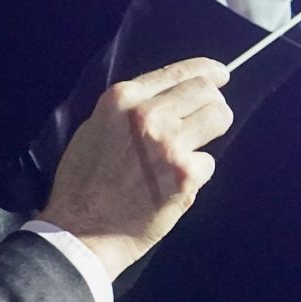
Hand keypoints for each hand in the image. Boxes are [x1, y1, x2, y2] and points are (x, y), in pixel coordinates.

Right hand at [38, 57, 234, 279]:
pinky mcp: (185, 175)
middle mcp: (149, 115)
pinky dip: (197, 172)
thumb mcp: (94, 128)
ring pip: (219, 118)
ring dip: (213, 130)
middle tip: (213, 113)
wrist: (81, 231)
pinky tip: (176, 184)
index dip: (206, 70)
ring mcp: (170, 144)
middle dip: (214, 100)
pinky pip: (208, 163)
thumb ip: (128, 110)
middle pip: (205, 91)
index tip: (219, 73)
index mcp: (123, 99)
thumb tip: (164, 101)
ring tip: (196, 147)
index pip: (178, 72)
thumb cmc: (82, 183)